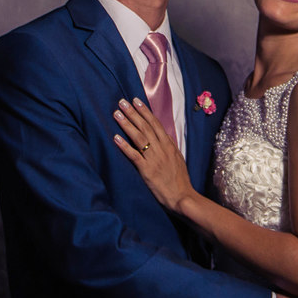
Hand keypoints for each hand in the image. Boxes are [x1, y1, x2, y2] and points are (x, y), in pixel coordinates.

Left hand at [112, 98, 195, 212]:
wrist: (182, 196)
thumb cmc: (180, 180)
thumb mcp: (178, 159)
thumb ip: (170, 147)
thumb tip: (164, 137)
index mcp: (169, 145)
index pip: (155, 124)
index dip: (145, 112)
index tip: (136, 101)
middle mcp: (161, 149)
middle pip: (145, 127)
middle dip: (133, 113)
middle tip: (122, 102)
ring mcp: (154, 159)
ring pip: (139, 137)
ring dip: (127, 124)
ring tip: (117, 113)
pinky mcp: (147, 171)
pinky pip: (134, 155)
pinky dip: (124, 146)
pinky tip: (115, 137)